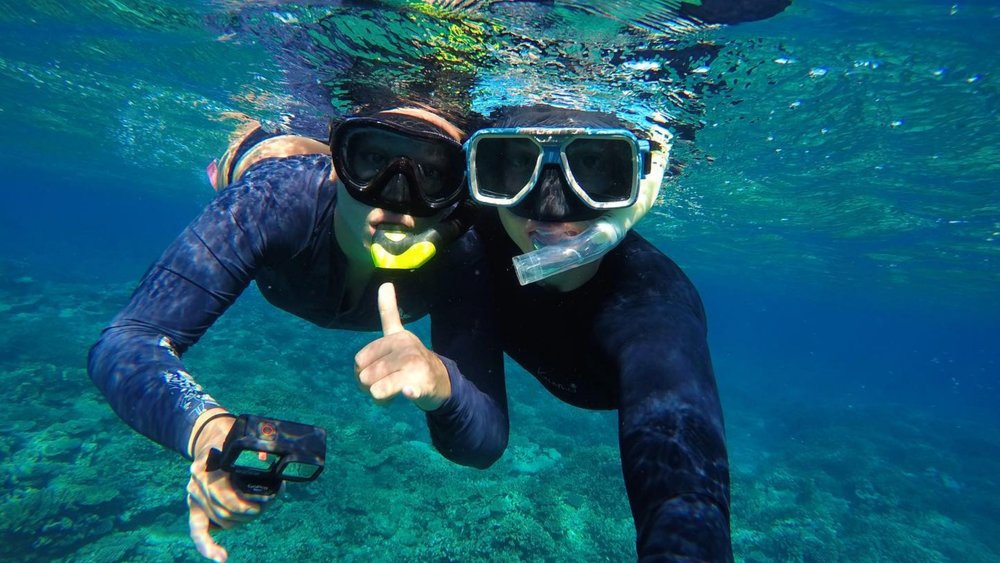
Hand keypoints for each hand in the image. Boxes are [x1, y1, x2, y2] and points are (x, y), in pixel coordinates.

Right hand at [186, 410, 275, 561]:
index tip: (267, 500)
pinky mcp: (195, 509)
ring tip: (261, 510)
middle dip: (252, 511)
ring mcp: (195, 498)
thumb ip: (251, 449)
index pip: (224, 496)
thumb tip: (265, 457)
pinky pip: (198, 532)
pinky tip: (221, 557)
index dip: (246, 502)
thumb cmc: (228, 439)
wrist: (211, 439)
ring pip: (222, 521)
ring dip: (243, 521)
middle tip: (270, 502)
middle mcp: (196, 485)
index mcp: (205, 469)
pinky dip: (208, 547)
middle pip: (226, 511)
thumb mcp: (239, 439)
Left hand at [355, 282, 451, 410]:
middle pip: (365, 376)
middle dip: (368, 387)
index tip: (372, 370)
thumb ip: (389, 312)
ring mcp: (415, 366)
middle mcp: (406, 349)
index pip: (361, 358)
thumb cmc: (411, 360)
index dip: (361, 370)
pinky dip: (407, 392)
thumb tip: (385, 283)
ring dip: (379, 398)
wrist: (440, 382)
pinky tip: (408, 391)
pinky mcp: (422, 384)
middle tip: (382, 385)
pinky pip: (408, 389)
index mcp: (397, 337)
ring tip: (390, 394)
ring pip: (376, 389)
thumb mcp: (399, 334)